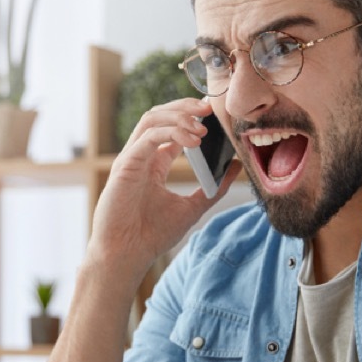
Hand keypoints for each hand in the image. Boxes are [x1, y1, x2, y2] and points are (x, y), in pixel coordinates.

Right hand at [88, 98, 241, 275]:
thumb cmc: (151, 235)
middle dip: (185, 107)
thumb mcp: (192, 207)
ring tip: (202, 125)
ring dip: (178, 115)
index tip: (215, 115)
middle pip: (160, 115)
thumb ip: (213, 188)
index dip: (191, 117)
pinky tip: (192, 140)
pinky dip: (171, 132)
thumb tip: (236, 166)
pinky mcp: (125, 165)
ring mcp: (131, 158)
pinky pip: (148, 137)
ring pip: (151, 119)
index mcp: (154, 163)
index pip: (171, 128)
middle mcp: (141, 156)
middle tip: (209, 108)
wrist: (127, 254)